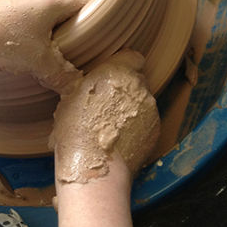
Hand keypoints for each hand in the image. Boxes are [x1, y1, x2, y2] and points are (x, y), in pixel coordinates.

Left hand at [0, 0, 83, 88]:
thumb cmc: (3, 43)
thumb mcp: (39, 62)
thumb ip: (62, 74)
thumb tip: (78, 86)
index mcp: (49, 3)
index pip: (79, 6)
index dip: (90, 22)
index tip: (93, 39)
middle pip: (59, 13)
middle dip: (67, 33)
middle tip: (70, 55)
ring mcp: (13, 3)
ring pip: (38, 19)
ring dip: (44, 37)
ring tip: (45, 59)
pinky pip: (20, 23)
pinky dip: (25, 37)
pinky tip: (19, 55)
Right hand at [49, 49, 159, 184]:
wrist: (97, 170)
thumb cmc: (76, 131)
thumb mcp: (69, 96)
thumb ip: (86, 82)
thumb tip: (86, 80)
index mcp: (117, 71)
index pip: (132, 56)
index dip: (123, 65)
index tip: (112, 75)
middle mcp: (139, 86)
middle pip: (137, 80)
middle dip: (125, 89)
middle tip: (106, 104)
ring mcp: (151, 110)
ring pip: (143, 102)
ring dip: (131, 109)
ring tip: (111, 126)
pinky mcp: (156, 131)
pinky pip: (147, 122)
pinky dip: (137, 128)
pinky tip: (120, 140)